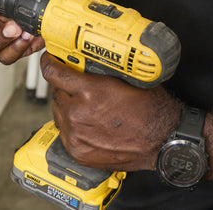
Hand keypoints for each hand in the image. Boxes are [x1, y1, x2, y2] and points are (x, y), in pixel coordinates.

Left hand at [40, 52, 181, 171]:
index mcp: (89, 92)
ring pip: (58, 113)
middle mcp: (78, 114)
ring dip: (67, 106)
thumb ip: (100, 69)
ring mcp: (76, 136)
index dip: (50, 62)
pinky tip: (87, 123)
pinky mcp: (78, 152)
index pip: (53, 72)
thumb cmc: (151, 110)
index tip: (50, 59)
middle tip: (76, 83)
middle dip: (64, 85)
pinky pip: (65, 133)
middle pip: (56, 92)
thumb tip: (84, 59)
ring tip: (85, 105)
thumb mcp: (126, 77)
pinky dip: (72, 126)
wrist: (162, 140)